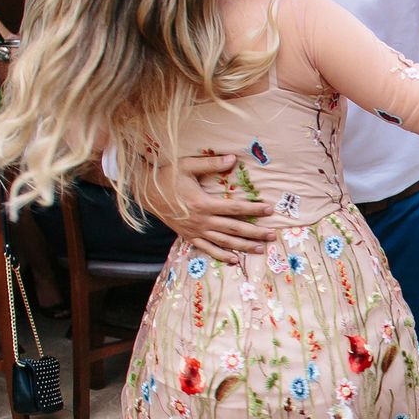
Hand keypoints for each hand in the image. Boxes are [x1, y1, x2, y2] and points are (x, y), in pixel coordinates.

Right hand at [156, 153, 274, 262]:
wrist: (145, 192)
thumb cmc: (167, 176)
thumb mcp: (187, 165)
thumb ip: (211, 163)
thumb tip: (233, 159)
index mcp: (203, 203)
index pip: (235, 208)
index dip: (253, 209)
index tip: (269, 209)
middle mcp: (201, 220)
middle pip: (233, 228)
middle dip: (255, 232)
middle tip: (272, 235)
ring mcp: (195, 230)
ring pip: (223, 241)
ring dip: (243, 246)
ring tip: (260, 249)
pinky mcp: (188, 236)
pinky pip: (207, 249)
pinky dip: (220, 255)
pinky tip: (233, 260)